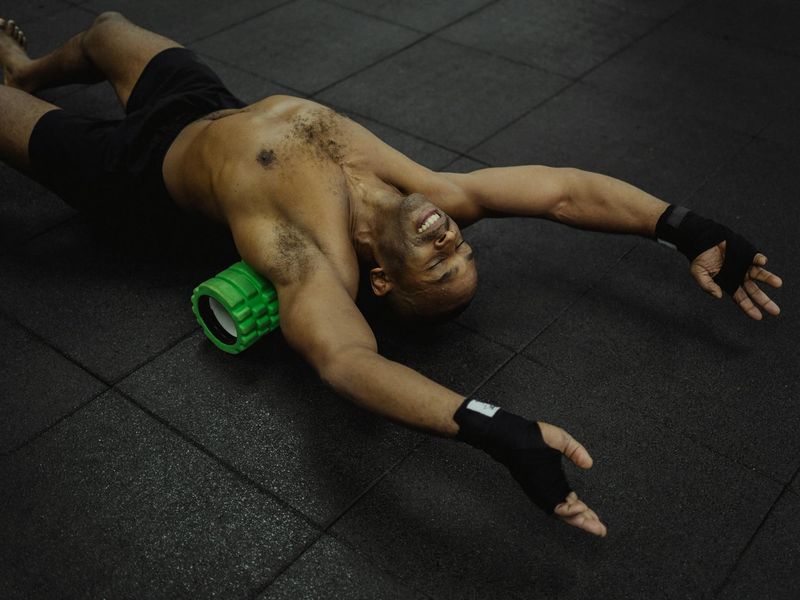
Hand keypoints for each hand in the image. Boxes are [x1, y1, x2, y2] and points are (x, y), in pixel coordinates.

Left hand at [538, 422, 607, 536]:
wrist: (515, 433)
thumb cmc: (534, 436)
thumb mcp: (562, 441)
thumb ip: (576, 451)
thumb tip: (589, 463)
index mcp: (555, 481)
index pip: (572, 502)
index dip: (585, 511)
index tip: (597, 518)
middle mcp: (549, 489)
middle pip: (569, 512)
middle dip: (585, 522)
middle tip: (601, 530)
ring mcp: (542, 490)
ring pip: (561, 513)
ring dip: (578, 519)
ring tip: (593, 524)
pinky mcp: (536, 489)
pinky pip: (552, 505)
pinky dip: (566, 510)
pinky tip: (578, 509)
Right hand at [691, 242, 782, 319]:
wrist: (701, 241)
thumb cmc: (699, 259)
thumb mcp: (699, 274)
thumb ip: (706, 285)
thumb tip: (718, 295)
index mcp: (728, 284)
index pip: (741, 299)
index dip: (749, 308)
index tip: (758, 316)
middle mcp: (739, 276)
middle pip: (754, 291)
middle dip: (765, 301)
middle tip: (775, 311)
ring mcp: (743, 265)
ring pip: (759, 275)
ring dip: (769, 279)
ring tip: (778, 283)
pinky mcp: (745, 254)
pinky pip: (755, 258)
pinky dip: (759, 260)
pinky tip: (762, 262)